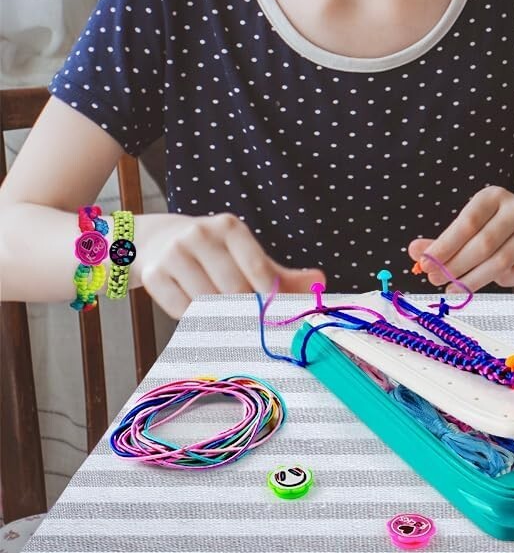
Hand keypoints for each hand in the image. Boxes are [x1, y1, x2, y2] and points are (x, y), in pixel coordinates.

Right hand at [134, 212, 325, 318]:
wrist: (160, 240)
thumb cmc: (216, 253)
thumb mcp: (247, 255)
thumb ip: (283, 274)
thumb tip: (320, 282)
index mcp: (230, 228)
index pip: (257, 266)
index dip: (269, 295)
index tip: (275, 313)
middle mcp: (200, 235)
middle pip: (233, 288)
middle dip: (244, 310)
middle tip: (251, 324)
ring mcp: (174, 253)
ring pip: (206, 301)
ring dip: (218, 316)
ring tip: (225, 318)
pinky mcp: (154, 275)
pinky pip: (180, 309)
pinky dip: (193, 318)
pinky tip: (198, 312)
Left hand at [407, 186, 513, 290]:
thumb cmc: (499, 226)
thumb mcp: (472, 224)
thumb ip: (444, 239)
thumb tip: (414, 251)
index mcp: (494, 196)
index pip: (467, 222)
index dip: (445, 245)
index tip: (425, 264)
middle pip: (483, 244)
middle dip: (456, 266)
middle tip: (436, 280)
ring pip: (501, 261)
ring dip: (474, 279)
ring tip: (454, 288)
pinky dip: (504, 281)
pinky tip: (491, 281)